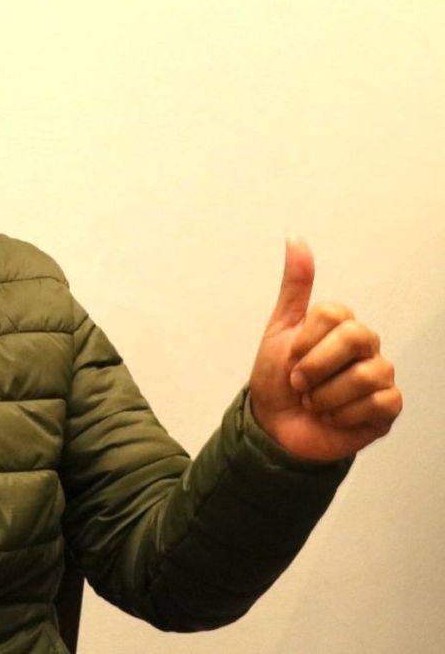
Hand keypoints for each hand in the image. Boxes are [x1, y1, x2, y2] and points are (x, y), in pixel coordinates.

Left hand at [248, 238, 401, 461]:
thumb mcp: (279, 330)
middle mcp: (366, 346)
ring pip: (365, 375)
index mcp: (341, 325)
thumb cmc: (277, 378)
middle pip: (356, 337)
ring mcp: (380, 375)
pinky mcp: (388, 407)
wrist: (275, 426)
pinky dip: (343, 415)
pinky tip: (332, 417)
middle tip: (299, 382)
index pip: (334, 314)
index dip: (306, 340)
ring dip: (325, 396)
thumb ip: (294, 286)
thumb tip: (295, 237)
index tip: (290, 356)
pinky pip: (378, 403)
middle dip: (316, 366)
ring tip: (314, 402)